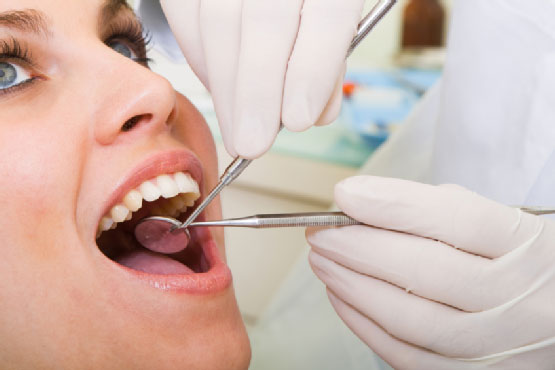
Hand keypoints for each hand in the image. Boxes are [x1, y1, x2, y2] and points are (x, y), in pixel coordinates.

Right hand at [160, 0, 364, 157]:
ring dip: (226, 89)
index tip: (299, 120)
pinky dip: (200, 60)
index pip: (327, 15)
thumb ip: (328, 61)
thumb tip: (312, 115)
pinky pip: (187, 15)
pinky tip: (219, 90)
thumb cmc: (309, 1)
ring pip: (218, 23)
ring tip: (237, 132)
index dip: (312, 71)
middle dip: (257, 93)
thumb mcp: (337, 15)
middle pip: (265, 22)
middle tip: (253, 143)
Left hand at [307, 176, 554, 368]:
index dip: (393, 204)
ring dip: (353, 286)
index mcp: (528, 248)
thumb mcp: (504, 224)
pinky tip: (342, 296)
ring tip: (323, 261)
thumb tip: (366, 202)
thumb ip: (442, 211)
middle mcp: (518, 300)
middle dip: (358, 246)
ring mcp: (497, 344)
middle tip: (321, 231)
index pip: (456, 219)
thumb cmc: (521, 263)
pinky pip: (409, 356)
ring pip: (411, 319)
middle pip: (425, 269)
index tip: (347, 194)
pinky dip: (365, 325)